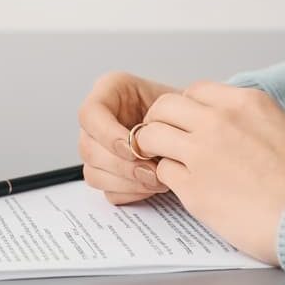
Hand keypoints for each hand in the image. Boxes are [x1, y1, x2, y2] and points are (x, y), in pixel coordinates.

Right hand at [77, 72, 177, 204]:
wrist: (195, 127)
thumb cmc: (187, 109)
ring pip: (94, 173)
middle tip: (152, 172)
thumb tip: (141, 146)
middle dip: (122, 165)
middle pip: (88, 148)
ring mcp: (100, 149)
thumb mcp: (177, 100)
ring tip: (157, 180)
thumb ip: (160, 116)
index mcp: (110, 91)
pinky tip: (151, 186)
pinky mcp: (109, 173)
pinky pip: (108, 191)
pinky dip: (131, 193)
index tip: (133, 149)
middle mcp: (99, 121)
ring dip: (127, 182)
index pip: (90, 114)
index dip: (108, 135)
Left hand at [134, 82, 284, 264]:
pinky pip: (160, 171)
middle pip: (165, 106)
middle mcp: (219, 120)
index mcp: (250, 103)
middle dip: (161, 121)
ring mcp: (201, 153)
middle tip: (167, 139)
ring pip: (151, 135)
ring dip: (153, 147)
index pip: (197, 91)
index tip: (194, 125)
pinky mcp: (192, 187)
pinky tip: (179, 186)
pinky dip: (164, 176)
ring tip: (164, 161)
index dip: (191, 108)